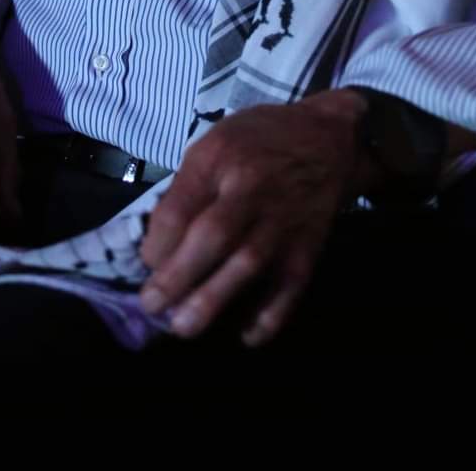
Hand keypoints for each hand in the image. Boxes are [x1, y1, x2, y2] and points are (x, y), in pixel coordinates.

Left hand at [139, 89, 371, 346]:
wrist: (327, 139)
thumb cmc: (259, 140)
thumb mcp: (214, 142)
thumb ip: (188, 188)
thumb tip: (161, 244)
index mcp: (219, 158)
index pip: (181, 208)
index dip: (158, 244)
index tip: (148, 264)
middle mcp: (251, 188)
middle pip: (212, 237)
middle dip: (178, 277)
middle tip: (152, 306)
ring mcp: (282, 219)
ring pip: (247, 264)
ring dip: (213, 299)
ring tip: (184, 327)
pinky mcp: (308, 244)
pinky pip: (289, 285)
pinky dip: (270, 315)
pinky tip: (247, 336)